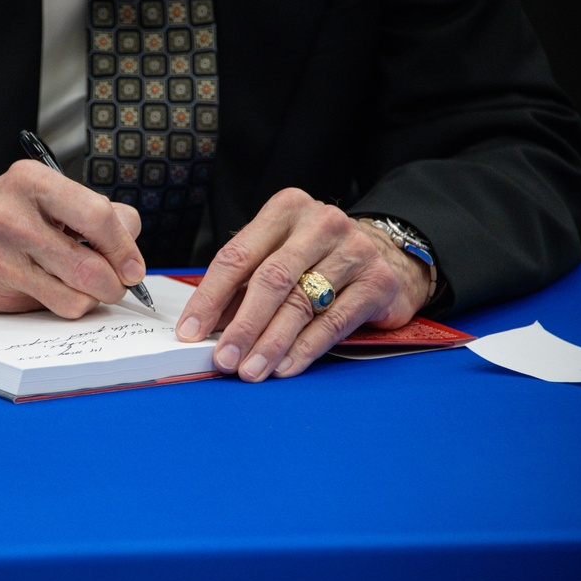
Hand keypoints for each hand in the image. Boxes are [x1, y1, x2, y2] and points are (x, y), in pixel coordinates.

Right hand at [0, 160, 145, 317]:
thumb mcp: (37, 193)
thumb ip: (88, 211)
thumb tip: (130, 241)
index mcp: (31, 182)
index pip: (100, 217)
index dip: (126, 248)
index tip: (133, 265)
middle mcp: (13, 217)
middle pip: (93, 266)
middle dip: (115, 283)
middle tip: (115, 282)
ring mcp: (0, 257)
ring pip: (77, 296)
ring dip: (91, 298)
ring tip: (83, 286)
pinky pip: (53, 309)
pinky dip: (64, 304)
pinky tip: (52, 290)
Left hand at [175, 188, 432, 380]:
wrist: (390, 253)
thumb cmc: (319, 257)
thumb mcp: (279, 255)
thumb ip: (244, 286)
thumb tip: (205, 328)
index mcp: (285, 210)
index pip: (238, 255)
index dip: (210, 296)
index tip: (191, 330)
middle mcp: (320, 224)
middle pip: (271, 279)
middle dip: (242, 325)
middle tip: (223, 357)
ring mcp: (353, 251)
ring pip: (301, 303)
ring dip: (270, 344)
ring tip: (250, 370)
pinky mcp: (378, 282)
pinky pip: (333, 322)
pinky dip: (304, 348)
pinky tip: (285, 366)